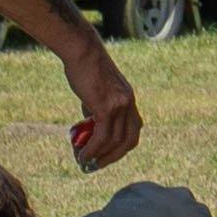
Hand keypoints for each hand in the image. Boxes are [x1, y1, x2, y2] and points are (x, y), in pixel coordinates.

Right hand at [65, 44, 144, 176]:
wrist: (82, 52)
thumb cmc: (84, 69)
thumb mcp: (96, 92)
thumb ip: (97, 108)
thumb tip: (91, 125)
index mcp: (128, 100)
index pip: (134, 130)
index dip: (122, 147)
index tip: (107, 156)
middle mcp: (129, 104)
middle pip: (129, 140)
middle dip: (113, 156)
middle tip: (96, 165)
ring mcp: (120, 105)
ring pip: (115, 141)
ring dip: (99, 155)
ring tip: (84, 161)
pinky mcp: (107, 106)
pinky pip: (103, 136)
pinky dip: (93, 149)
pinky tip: (83, 154)